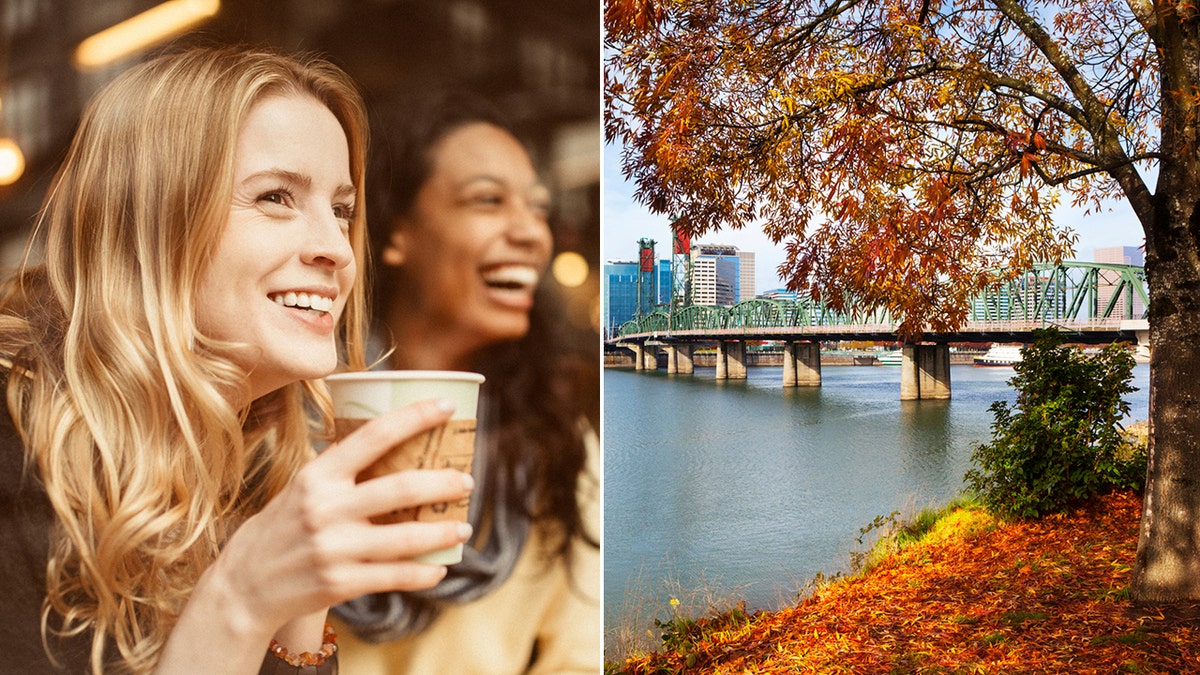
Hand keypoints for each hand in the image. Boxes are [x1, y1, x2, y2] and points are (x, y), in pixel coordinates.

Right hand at [200, 398, 474, 637]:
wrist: (243, 586)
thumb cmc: (280, 528)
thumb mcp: (300, 487)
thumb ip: (338, 467)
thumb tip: (384, 436)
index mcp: (318, 475)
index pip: (373, 435)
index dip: (415, 416)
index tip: (448, 406)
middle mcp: (326, 508)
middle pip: (401, 487)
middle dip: (443, 483)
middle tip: (467, 481)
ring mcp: (334, 548)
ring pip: (406, 538)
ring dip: (443, 532)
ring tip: (464, 527)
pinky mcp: (340, 583)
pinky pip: (395, 577)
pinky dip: (424, 573)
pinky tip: (439, 568)